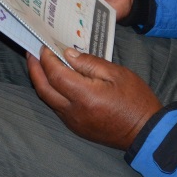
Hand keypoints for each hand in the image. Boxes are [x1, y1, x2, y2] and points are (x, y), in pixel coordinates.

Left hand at [29, 48, 162, 148]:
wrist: (144, 131)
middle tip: (31, 52)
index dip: (46, 59)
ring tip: (39, 65)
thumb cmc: (136, 100)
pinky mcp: (75, 127)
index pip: (55, 74)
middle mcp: (73, 111)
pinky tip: (55, 82)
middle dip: (35, 69)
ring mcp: (73, 121)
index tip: (44, 45)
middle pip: (44, 88)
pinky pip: (57, 107)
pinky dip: (51, 92)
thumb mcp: (117, 74)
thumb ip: (90, 63)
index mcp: (85, 95)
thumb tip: (68, 54)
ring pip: (48, 99)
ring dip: (40, 81)